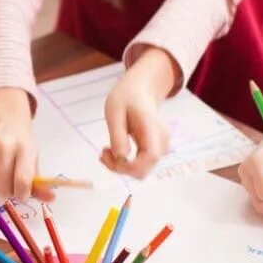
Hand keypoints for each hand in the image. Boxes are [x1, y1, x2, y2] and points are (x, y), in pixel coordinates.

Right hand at [0, 87, 47, 200]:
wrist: (5, 120)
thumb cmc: (20, 144)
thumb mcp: (33, 159)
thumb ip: (39, 182)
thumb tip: (50, 198)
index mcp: (24, 147)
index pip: (22, 181)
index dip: (22, 194)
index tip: (22, 194)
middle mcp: (3, 144)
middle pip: (3, 187)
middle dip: (8, 192)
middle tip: (10, 185)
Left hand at [100, 51, 173, 177]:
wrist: (140, 91)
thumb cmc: (126, 98)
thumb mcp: (114, 111)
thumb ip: (117, 134)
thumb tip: (121, 157)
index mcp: (152, 128)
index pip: (151, 157)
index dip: (131, 166)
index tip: (110, 156)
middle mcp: (161, 141)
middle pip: (144, 169)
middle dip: (120, 168)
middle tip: (102, 153)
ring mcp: (159, 147)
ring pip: (141, 170)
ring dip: (120, 166)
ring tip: (105, 151)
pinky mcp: (153, 150)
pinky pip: (139, 165)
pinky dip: (124, 163)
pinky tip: (112, 151)